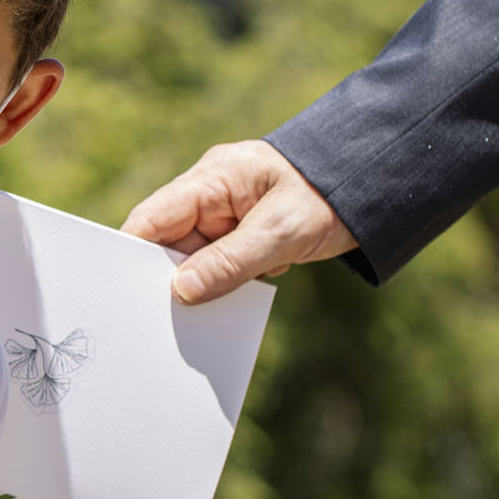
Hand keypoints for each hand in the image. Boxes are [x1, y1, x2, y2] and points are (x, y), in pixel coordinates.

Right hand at [121, 139, 358, 302]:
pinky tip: (234, 304)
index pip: (152, 218)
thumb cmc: (331, 193)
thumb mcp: (282, 231)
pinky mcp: (244, 234)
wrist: (379, 184)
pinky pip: (220, 265)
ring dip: (202, 286)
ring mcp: (227, 216)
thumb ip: (230, 261)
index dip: (130, 253)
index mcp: (212, 179)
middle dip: (167, 278)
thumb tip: (181, 291)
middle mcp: (211, 195)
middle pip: (168, 242)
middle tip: (164, 319)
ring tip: (205, 316)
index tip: (120, 293)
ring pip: (194, 259)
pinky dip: (224, 285)